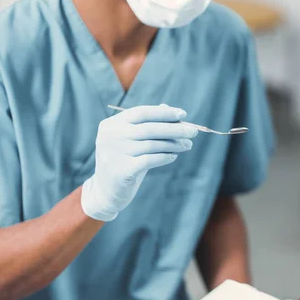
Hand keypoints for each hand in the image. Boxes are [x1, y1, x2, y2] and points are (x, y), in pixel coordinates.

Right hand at [81, 104, 198, 221]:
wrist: (106, 191)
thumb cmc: (124, 161)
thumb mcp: (133, 141)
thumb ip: (147, 124)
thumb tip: (168, 108)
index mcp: (112, 124)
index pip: (141, 112)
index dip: (164, 113)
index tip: (183, 114)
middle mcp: (110, 136)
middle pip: (149, 128)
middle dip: (175, 129)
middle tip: (193, 131)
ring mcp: (114, 153)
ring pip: (152, 144)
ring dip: (174, 144)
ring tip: (187, 145)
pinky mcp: (121, 170)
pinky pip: (149, 160)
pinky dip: (164, 157)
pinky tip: (173, 157)